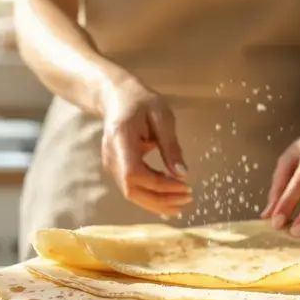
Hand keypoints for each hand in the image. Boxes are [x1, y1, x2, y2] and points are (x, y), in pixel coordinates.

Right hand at [100, 79, 191, 215]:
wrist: (117, 97)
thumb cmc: (141, 102)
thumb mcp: (162, 117)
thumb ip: (171, 146)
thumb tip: (182, 174)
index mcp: (121, 140)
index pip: (135, 173)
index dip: (160, 186)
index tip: (185, 186)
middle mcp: (111, 156)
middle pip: (131, 190)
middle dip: (160, 200)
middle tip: (187, 199)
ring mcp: (111, 165)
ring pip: (131, 193)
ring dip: (157, 202)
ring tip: (181, 202)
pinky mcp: (116, 169)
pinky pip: (132, 188)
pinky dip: (151, 196)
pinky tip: (168, 198)